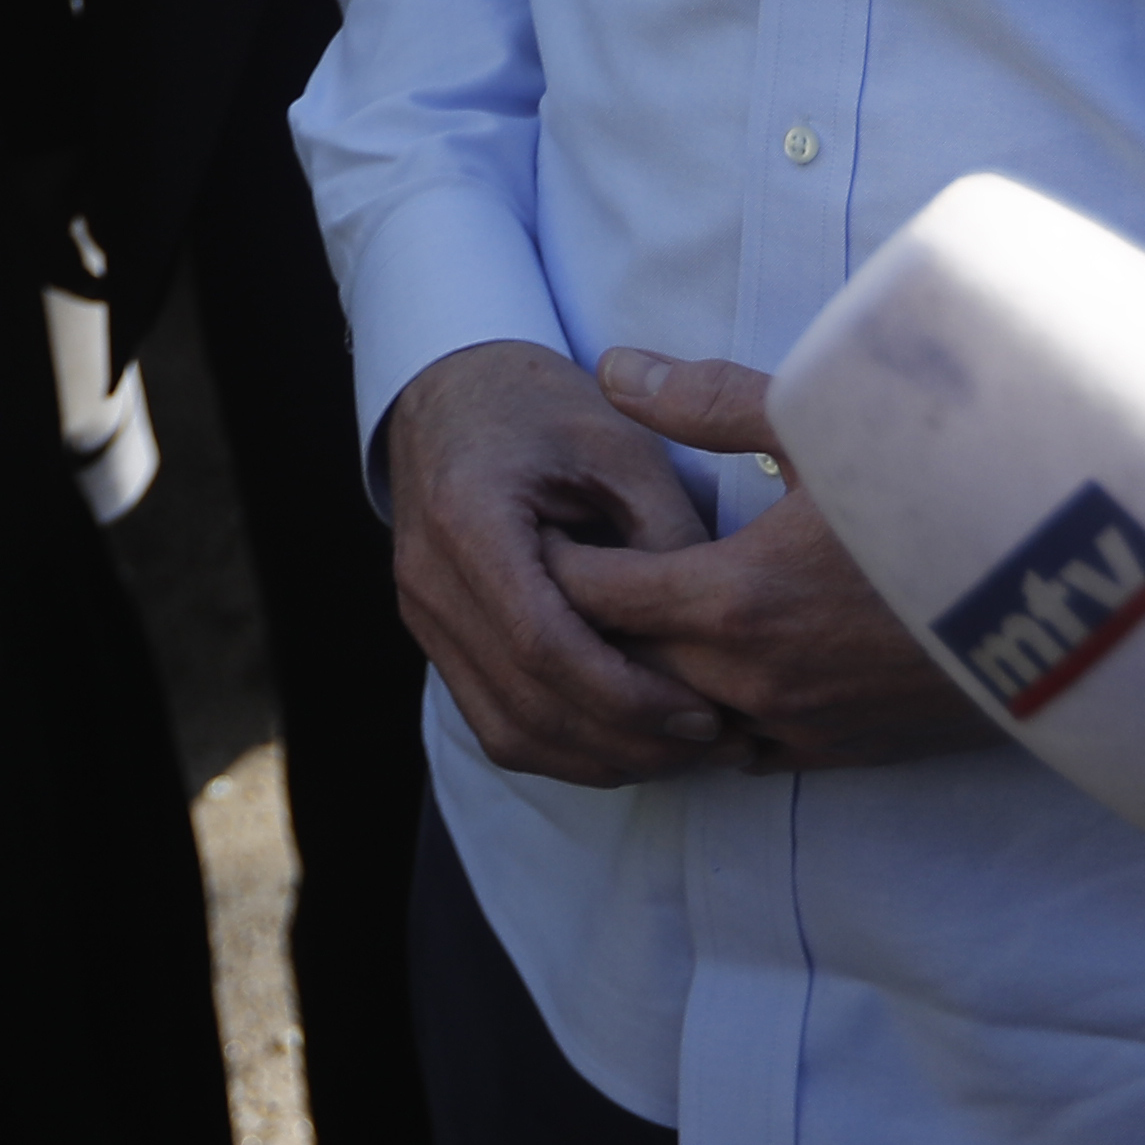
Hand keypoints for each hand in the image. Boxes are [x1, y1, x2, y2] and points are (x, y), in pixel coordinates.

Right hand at [377, 342, 729, 786]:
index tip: (702, 711)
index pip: (543, 641)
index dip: (626, 694)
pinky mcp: (436, 637)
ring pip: (508, 730)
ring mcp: (423, 614)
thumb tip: (722, 632)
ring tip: (680, 751)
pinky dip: (563, 748)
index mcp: (469, 517)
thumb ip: (664, 535)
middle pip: (528, 701)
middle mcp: (430, 577)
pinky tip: (628, 740)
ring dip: (598, 757)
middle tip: (713, 743)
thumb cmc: (540, 405)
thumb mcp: (619, 446)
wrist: (451, 388)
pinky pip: (494, 721)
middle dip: (627, 740)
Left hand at [550, 351, 1000, 773]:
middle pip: (624, 664)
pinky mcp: (852, 754)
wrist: (1082, 593)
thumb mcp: (828, 423)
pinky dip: (711, 718)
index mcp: (733, 602)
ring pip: (681, 720)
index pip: (593, 596)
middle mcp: (755, 682)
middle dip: (582, 624)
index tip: (533, 529)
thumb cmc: (949, 491)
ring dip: (648, 679)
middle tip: (552, 579)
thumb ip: (710, 400)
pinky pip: (747, 751)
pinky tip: (707, 678)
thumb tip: (616, 371)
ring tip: (622, 628)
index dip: (554, 561)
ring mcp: (804, 728)